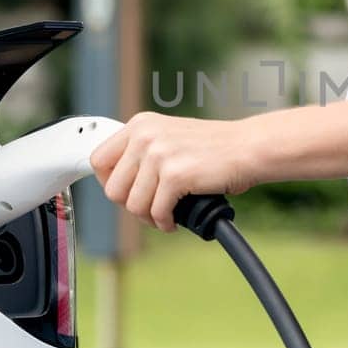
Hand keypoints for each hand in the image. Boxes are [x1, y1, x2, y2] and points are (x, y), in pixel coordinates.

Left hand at [90, 112, 261, 231]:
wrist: (249, 148)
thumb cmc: (215, 148)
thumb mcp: (170, 137)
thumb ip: (143, 153)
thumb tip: (119, 186)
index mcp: (140, 125)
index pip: (98, 160)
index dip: (109, 184)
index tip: (126, 194)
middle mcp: (145, 136)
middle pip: (112, 189)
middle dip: (131, 206)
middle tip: (151, 209)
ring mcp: (159, 154)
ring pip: (133, 205)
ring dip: (149, 218)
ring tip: (165, 215)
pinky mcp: (175, 175)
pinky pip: (157, 212)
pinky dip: (165, 222)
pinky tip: (175, 220)